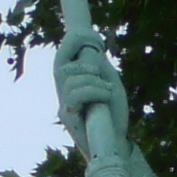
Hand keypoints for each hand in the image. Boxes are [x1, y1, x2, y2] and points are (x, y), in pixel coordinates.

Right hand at [55, 27, 129, 153]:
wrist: (116, 142)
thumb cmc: (113, 115)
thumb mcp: (109, 84)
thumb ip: (99, 67)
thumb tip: (92, 49)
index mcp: (72, 81)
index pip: (63, 55)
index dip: (74, 40)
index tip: (95, 33)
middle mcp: (63, 91)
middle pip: (60, 63)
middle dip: (79, 53)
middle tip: (101, 61)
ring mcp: (64, 104)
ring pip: (70, 78)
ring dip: (93, 80)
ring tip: (108, 91)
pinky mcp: (67, 117)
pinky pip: (74, 95)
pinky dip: (92, 90)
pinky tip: (105, 96)